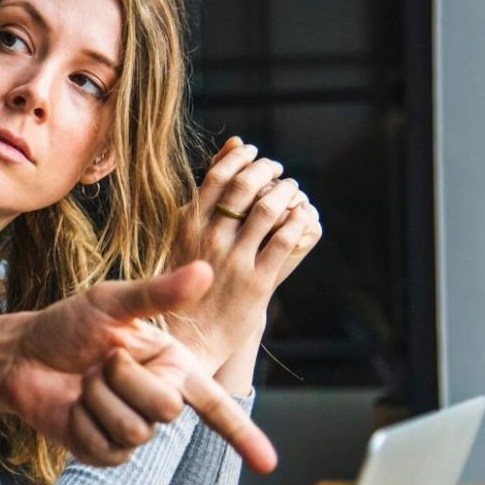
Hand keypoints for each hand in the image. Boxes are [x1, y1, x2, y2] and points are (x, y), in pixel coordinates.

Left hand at [0, 262, 275, 472]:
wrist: (22, 355)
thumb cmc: (67, 325)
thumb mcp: (110, 302)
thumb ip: (157, 293)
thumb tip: (206, 270)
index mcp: (172, 366)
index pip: (216, 405)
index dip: (243, 435)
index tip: (268, 463)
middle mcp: (159, 399)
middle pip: (166, 408)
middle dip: (124, 378)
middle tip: (101, 360)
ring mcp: (132, 430)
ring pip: (134, 430)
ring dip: (99, 399)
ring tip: (85, 381)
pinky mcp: (103, 452)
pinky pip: (105, 447)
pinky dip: (82, 422)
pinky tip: (73, 407)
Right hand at [167, 137, 320, 377]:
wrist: (188, 337)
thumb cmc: (183, 283)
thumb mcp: (183, 237)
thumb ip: (204, 197)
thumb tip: (229, 147)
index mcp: (186, 226)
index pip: (217, 176)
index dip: (240, 158)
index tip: (252, 152)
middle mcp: (209, 239)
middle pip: (245, 187)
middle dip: (267, 170)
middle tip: (277, 169)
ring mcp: (234, 261)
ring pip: (268, 209)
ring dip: (287, 191)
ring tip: (291, 189)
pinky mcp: (257, 282)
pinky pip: (285, 240)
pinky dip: (298, 221)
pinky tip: (301, 216)